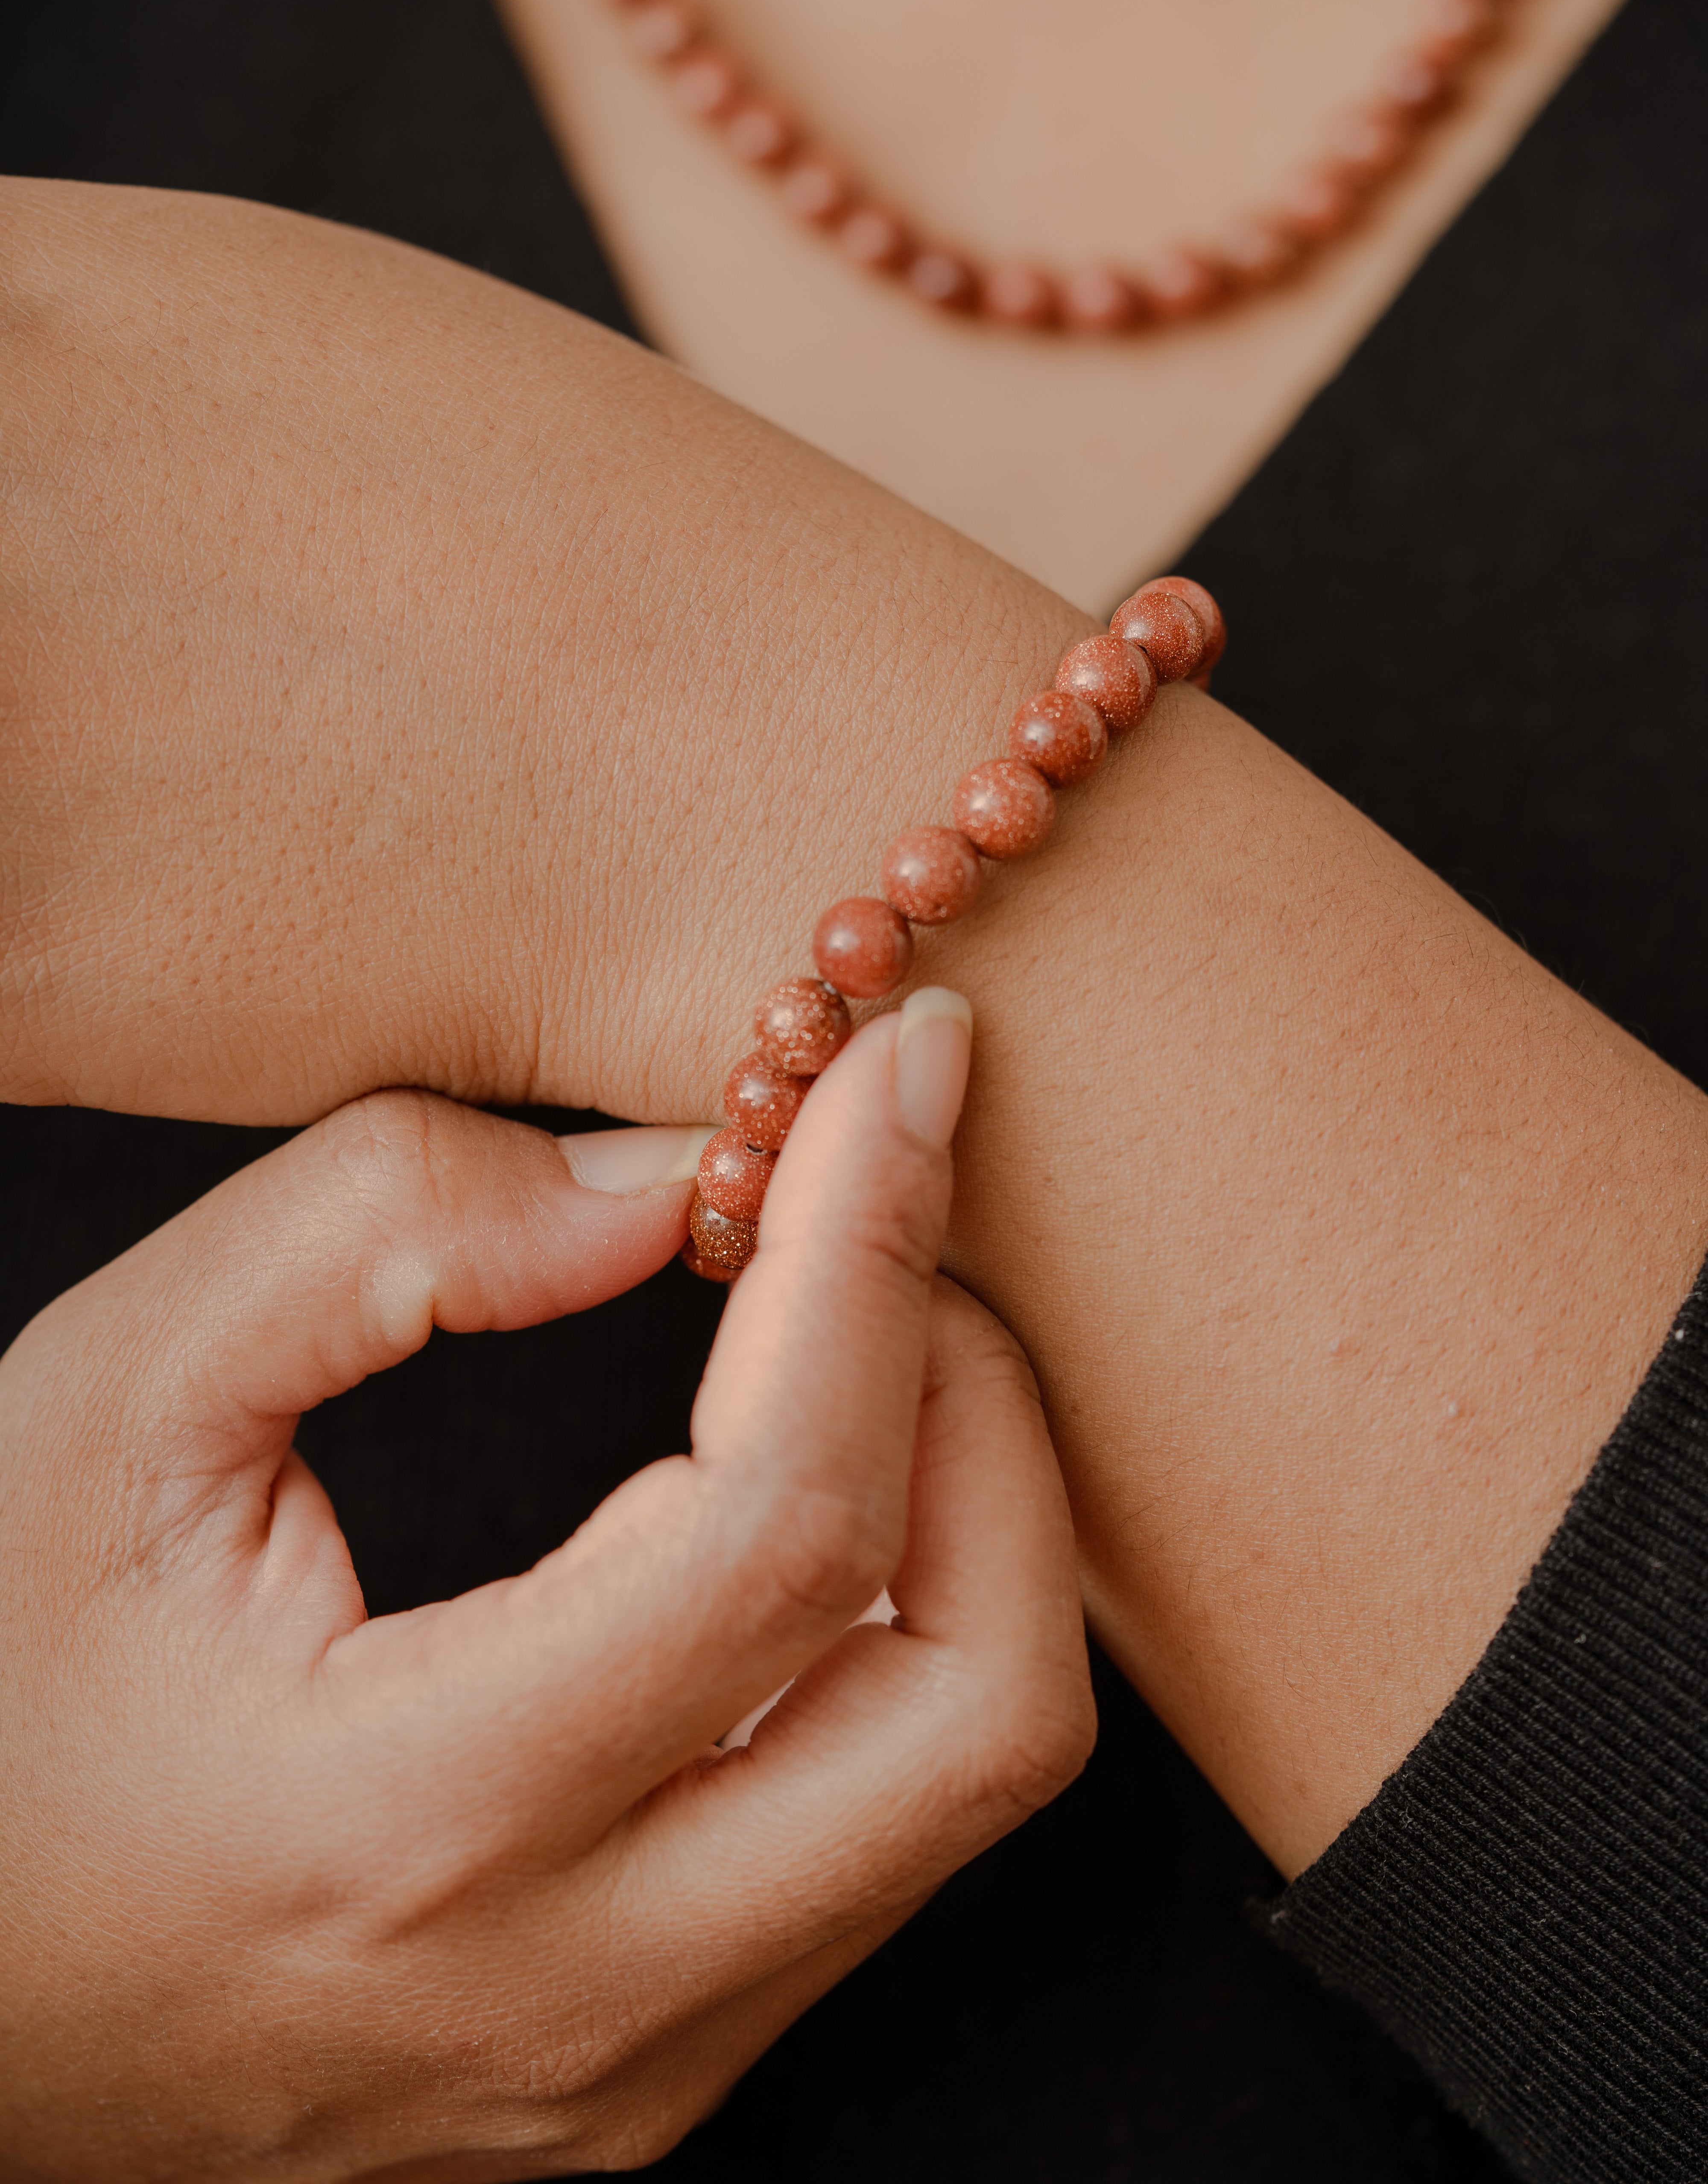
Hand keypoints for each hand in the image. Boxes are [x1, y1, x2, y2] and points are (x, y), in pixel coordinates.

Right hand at [0, 997, 1091, 2181]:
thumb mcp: (110, 1402)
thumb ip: (381, 1232)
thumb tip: (661, 1183)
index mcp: (416, 1825)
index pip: (784, 1525)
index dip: (874, 1262)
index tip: (900, 1077)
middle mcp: (571, 1998)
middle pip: (978, 1704)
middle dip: (989, 1412)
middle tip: (891, 1223)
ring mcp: (628, 2070)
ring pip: (959, 1785)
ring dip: (965, 1517)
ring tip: (852, 1335)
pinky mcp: (644, 2072)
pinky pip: (874, 1841)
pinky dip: (894, 1633)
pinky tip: (796, 1500)